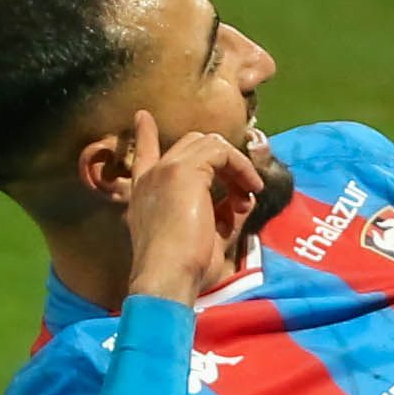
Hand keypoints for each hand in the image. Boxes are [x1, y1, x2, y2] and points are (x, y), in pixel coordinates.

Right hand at [116, 109, 260, 304]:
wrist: (167, 277)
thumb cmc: (183, 271)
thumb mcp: (205, 238)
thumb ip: (220, 215)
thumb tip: (243, 201)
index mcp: (145, 195)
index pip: (144, 155)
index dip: (146, 135)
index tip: (144, 117)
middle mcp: (151, 178)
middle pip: (190, 145)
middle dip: (221, 163)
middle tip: (241, 195)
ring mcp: (166, 170)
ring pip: (208, 144)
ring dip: (235, 167)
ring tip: (247, 195)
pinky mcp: (183, 170)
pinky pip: (221, 152)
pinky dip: (241, 167)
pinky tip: (249, 190)